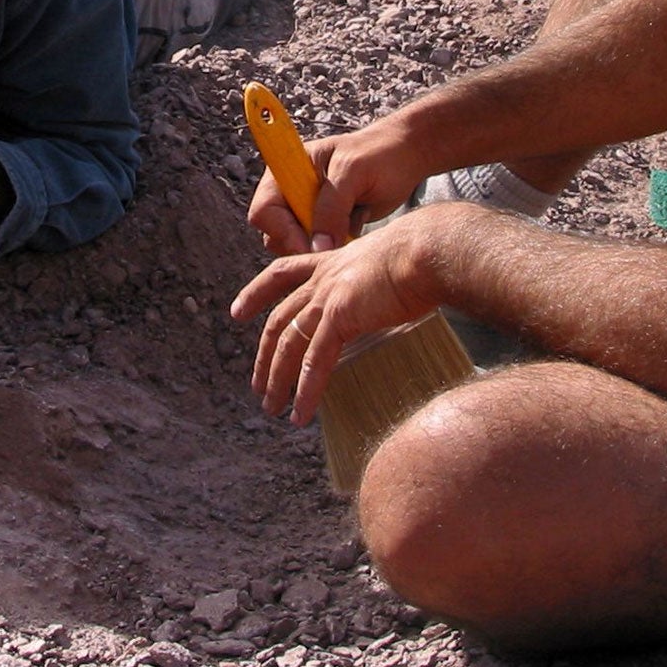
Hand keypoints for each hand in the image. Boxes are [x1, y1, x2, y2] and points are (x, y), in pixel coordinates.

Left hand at [230, 210, 440, 424]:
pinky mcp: (340, 317)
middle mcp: (322, 279)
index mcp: (330, 263)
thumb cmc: (422, 257)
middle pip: (279, 319)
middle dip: (264, 354)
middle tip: (256, 383)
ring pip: (290, 343)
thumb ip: (371, 284)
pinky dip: (305, 391)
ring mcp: (328, 298)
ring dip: (278, 379)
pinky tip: (300, 414)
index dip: (256, 294)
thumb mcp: (386, 265)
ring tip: (272, 406)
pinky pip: (315, 362)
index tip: (237, 311)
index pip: (281, 275)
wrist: (428, 251)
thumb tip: (380, 298)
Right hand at [245, 118, 429, 255]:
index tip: (310, 246)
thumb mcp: (353, 173)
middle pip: (275, 234)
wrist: (407, 156)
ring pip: (295, 245)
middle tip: (336, 242)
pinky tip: (356, 227)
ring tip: (351, 226)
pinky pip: (318, 248)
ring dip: (320, 245)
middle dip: (302, 243)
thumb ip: (332, 207)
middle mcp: (291, 192)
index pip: (265, 211)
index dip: (282, 232)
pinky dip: (334, 246)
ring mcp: (307, 210)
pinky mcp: (325, 224)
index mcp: (288, 170)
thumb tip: (316, 245)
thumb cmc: (380, 153)